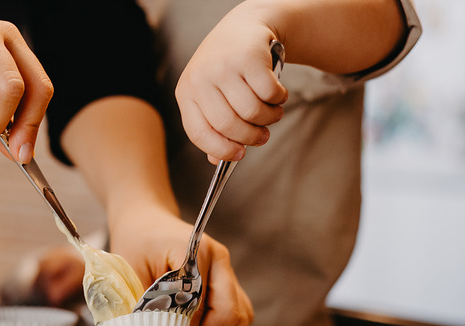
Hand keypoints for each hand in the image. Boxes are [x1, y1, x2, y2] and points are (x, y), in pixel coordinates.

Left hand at [109, 206, 252, 325]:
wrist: (146, 222)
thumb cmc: (135, 245)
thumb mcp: (131, 274)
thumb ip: (145, 306)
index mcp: (193, 249)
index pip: (198, 302)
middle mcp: (218, 257)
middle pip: (228, 312)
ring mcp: (227, 268)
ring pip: (240, 314)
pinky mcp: (230, 279)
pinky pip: (240, 311)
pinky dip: (222, 324)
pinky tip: (196, 320)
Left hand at [175, 5, 286, 163]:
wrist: (244, 26)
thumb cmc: (226, 67)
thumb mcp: (210, 94)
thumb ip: (212, 126)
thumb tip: (217, 160)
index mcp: (186, 93)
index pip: (199, 133)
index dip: (220, 149)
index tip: (238, 154)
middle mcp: (200, 79)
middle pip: (228, 126)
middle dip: (251, 137)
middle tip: (263, 136)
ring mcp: (224, 67)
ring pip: (252, 112)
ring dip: (269, 118)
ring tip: (272, 112)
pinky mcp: (249, 57)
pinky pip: (269, 94)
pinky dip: (279, 99)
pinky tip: (277, 93)